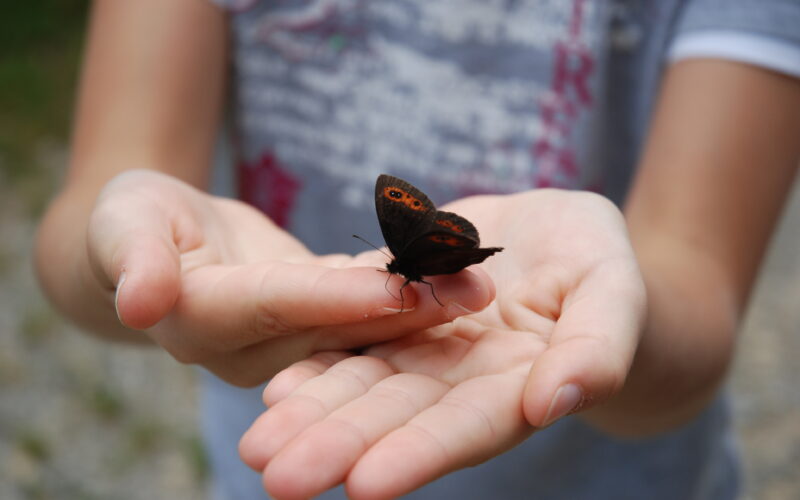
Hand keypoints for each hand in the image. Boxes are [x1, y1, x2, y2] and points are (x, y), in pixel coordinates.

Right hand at [86, 170, 495, 383]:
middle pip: (336, 328)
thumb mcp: (122, 225)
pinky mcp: (313, 325)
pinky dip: (409, 295)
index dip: (334, 299)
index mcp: (203, 320)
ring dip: (423, 307)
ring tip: (482, 283)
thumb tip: (140, 301)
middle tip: (474, 291)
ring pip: (362, 328)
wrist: (160, 243)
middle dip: (406, 311)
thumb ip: (134, 259)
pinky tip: (457, 274)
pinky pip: (365, 313)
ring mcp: (287, 343)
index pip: (276, 307)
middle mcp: (252, 348)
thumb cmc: (131, 223)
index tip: (395, 288)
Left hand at [239, 189, 646, 498]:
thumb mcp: (615, 291)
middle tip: (278, 477)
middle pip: (395, 415)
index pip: (467, 426)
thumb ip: (596, 347)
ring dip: (309, 412)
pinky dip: (316, 357)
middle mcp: (458, 377)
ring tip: (256, 445)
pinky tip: (274, 382)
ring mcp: (420, 344)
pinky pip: (350, 332)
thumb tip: (559, 401)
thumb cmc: (603, 264)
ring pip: (360, 382)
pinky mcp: (393, 305)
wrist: (562, 236)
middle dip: (339, 445)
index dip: (420, 453)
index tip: (366, 485)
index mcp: (515, 384)